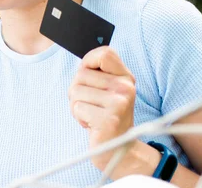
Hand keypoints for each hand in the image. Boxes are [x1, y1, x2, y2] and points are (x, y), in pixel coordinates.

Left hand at [68, 46, 136, 169]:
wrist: (119, 149)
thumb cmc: (106, 116)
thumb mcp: (107, 91)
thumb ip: (97, 74)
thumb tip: (83, 62)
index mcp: (126, 77)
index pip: (105, 53)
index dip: (88, 61)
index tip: (88, 76)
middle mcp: (125, 87)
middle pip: (81, 74)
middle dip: (77, 90)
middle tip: (92, 105)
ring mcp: (119, 103)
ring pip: (76, 91)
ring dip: (76, 105)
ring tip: (92, 114)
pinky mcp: (108, 119)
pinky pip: (77, 107)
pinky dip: (78, 117)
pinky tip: (92, 124)